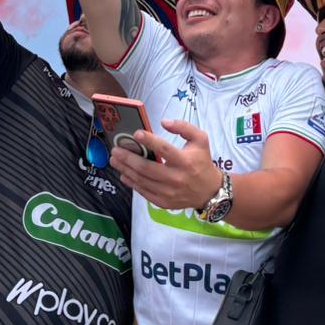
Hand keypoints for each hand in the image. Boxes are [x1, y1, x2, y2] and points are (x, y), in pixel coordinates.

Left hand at [108, 120, 222, 210]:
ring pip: (142, 180)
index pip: (164, 150)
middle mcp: (176, 178)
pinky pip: (143, 192)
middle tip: (115, 149)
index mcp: (185, 161)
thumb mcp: (200, 139)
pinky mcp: (163, 202)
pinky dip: (132, 183)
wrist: (209, 191)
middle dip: (128, 158)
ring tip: (115, 160)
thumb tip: (164, 122)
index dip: (149, 141)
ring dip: (125, 169)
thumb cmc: (202, 162)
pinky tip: (124, 174)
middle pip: (147, 168)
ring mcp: (169, 192)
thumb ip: (184, 127)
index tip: (136, 134)